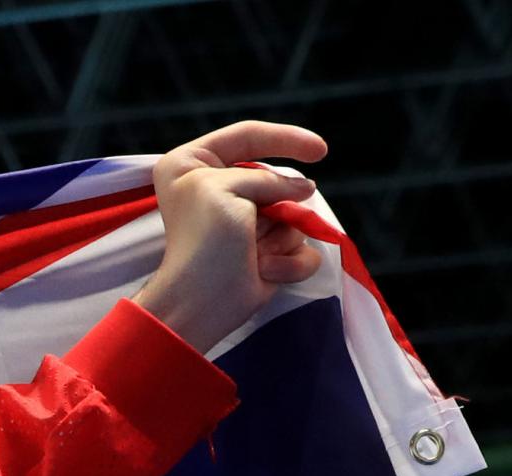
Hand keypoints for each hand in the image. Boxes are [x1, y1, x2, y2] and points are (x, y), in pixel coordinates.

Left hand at [131, 121, 328, 352]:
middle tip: (256, 224)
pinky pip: (299, 249)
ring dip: (278, 237)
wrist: (202, 302)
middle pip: (275, 181)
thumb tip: (304, 190)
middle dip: (278, 205)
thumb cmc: (205, 239)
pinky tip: (264, 271)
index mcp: (191, 165)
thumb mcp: (228, 187)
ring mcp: (242, 224)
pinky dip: (288, 262)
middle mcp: (215, 191)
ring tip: (254, 253)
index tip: (320, 150)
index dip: (286, 139)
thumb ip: (270, 179)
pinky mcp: (263, 253)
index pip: (248, 137)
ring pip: (292, 216)